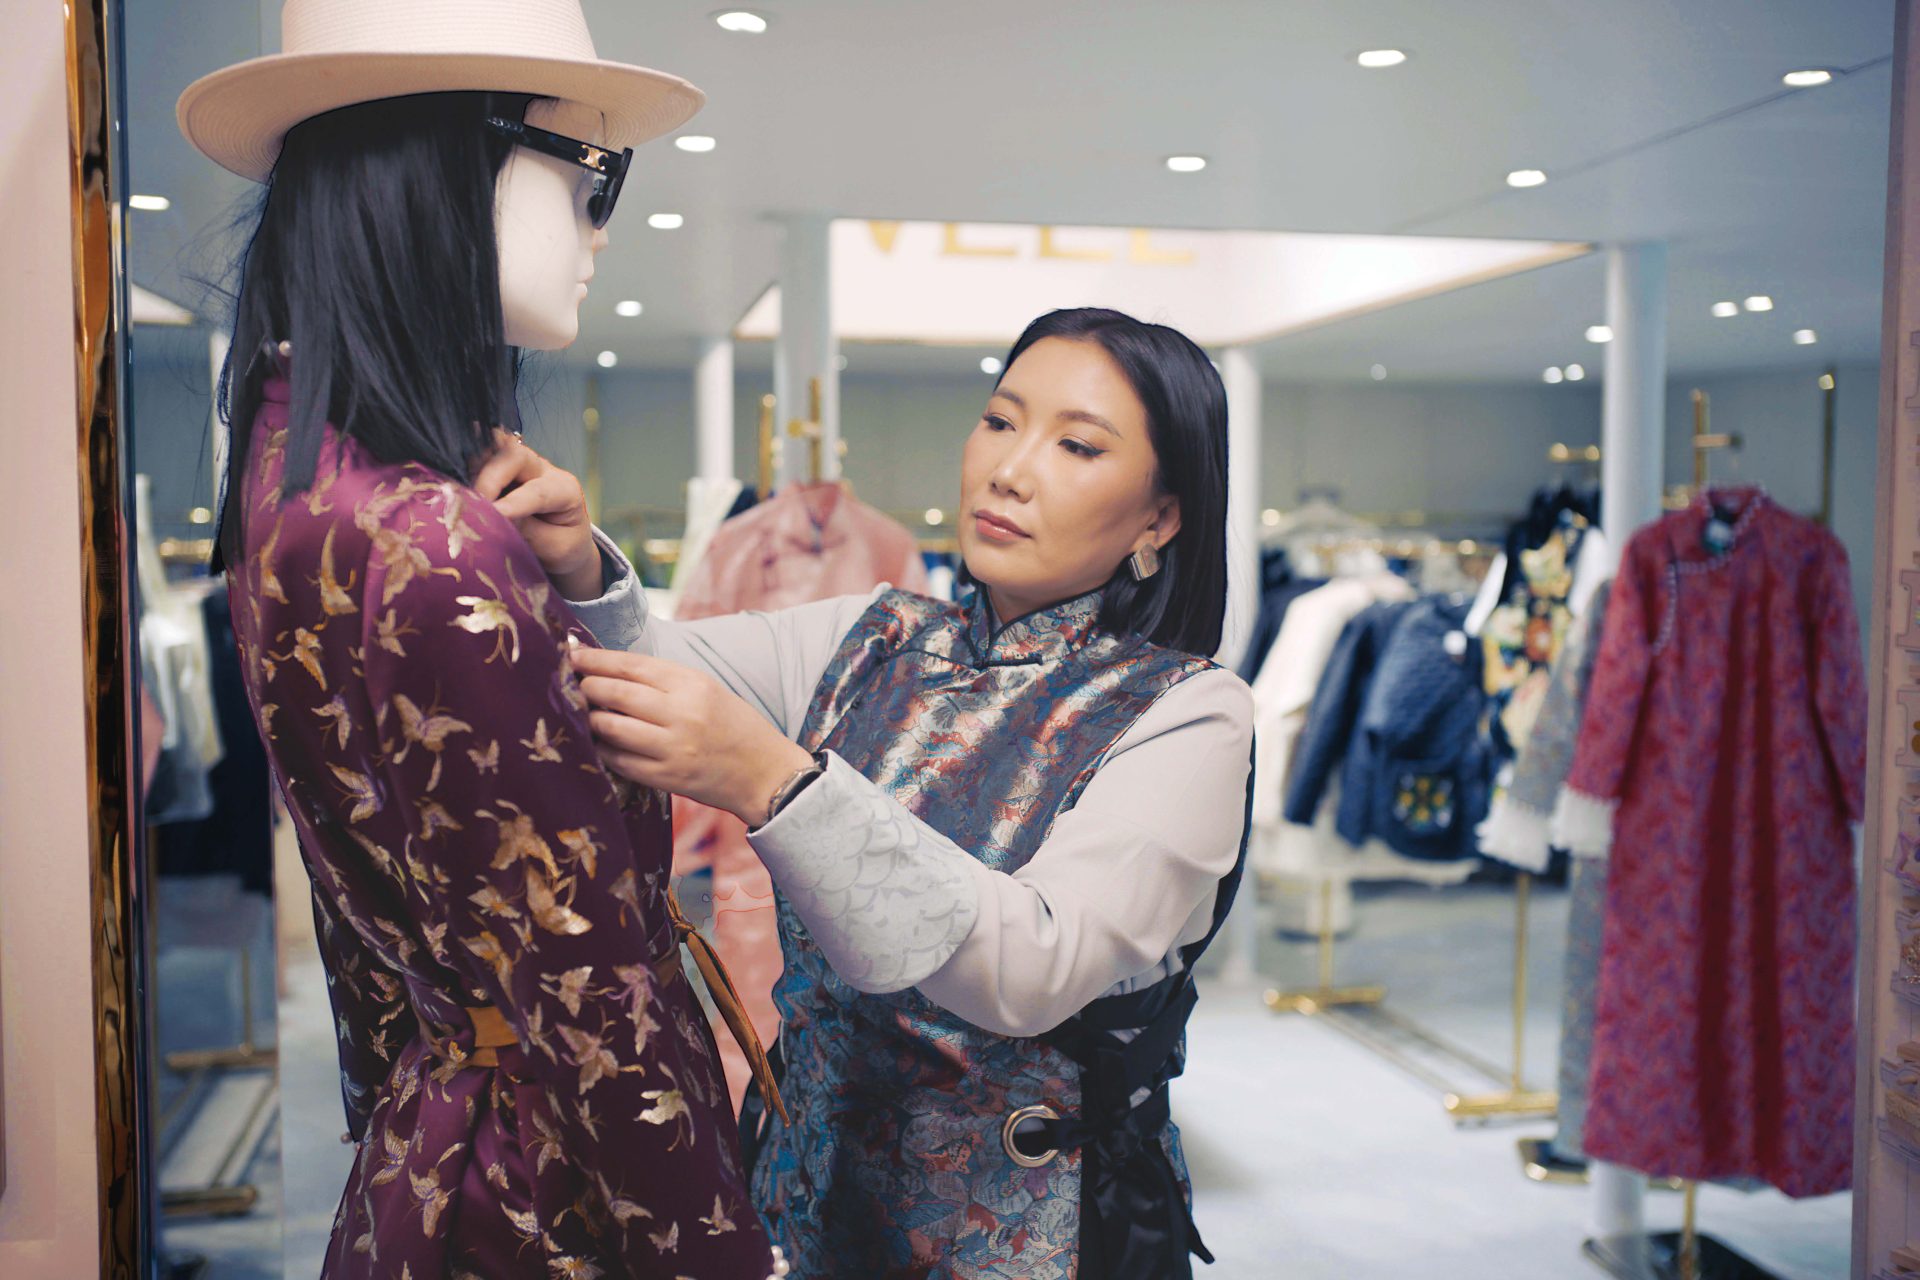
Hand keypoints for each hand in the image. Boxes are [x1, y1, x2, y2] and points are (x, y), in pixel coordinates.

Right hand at [472, 430, 600, 600]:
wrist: (564, 542)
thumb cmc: (562, 546)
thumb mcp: (552, 547)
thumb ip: (526, 530)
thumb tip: (494, 516)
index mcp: (564, 489)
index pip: (538, 491)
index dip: (513, 502)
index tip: (493, 514)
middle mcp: (542, 469)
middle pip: (513, 455)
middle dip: (489, 478)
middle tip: (471, 506)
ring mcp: (519, 465)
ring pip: (493, 451)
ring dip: (473, 471)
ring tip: (462, 497)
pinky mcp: (500, 468)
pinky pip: (479, 459)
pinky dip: (466, 471)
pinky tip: (457, 489)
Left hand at [571, 647, 815, 826]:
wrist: (765, 773)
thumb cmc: (734, 726)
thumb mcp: (707, 689)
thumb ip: (663, 680)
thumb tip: (612, 668)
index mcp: (692, 684)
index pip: (631, 665)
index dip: (595, 658)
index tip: (571, 653)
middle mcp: (681, 713)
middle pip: (615, 693)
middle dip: (585, 686)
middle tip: (569, 684)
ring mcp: (673, 748)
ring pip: (611, 727)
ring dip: (590, 719)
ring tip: (584, 713)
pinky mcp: (667, 778)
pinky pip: (619, 760)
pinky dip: (604, 749)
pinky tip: (599, 743)